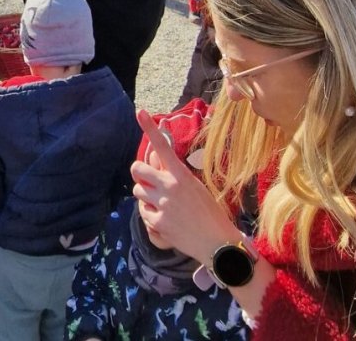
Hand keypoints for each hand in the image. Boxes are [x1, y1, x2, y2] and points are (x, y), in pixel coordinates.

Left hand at [129, 109, 240, 264]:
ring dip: (145, 196)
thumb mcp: (196, 187)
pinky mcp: (157, 222)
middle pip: (137, 169)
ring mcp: (162, 205)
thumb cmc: (210, 213)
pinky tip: (167, 220)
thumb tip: (157, 161)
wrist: (218, 244)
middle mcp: (169, 187)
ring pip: (138, 191)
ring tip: (163, 204)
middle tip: (149, 181)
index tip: (140, 111)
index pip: (163, 147)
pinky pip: (143, 212)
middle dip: (140, 174)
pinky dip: (151, 215)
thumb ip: (176, 176)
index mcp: (181, 175)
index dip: (149, 128)